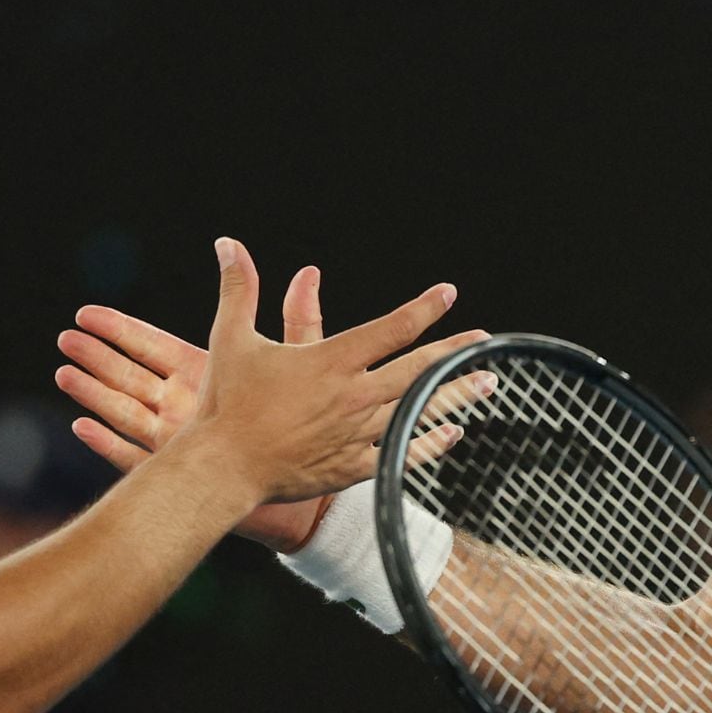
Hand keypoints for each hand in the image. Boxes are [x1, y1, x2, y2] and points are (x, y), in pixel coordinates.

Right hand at [61, 239, 482, 510]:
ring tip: (488, 383)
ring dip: (456, 395)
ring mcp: (357, 434)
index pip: (391, 328)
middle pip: (418, 369)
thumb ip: (239, 288)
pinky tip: (452, 433)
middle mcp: (353, 396)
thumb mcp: (232, 337)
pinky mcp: (353, 468)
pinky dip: (430, 443)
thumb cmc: (226, 402)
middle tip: (485, 341)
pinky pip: (401, 454)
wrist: (223, 466)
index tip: (448, 294)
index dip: (423, 309)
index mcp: (331, 361)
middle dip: (455, 352)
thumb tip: (228, 244)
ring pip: (418, 411)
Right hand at [61, 261, 329, 546]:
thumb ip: (297, 320)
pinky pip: (134, 456)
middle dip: (97, 357)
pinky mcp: (182, 472)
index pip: (152, 345)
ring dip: (94, 393)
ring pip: (125, 411)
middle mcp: (186, 404)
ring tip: (63, 374)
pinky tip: (82, 427)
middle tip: (65, 337)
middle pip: (130, 375)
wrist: (307, 492)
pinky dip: (106, 443)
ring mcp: (180, 439)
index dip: (118, 329)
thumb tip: (307, 271)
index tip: (86, 313)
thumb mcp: (300, 365)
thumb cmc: (304, 424)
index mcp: (205, 373)